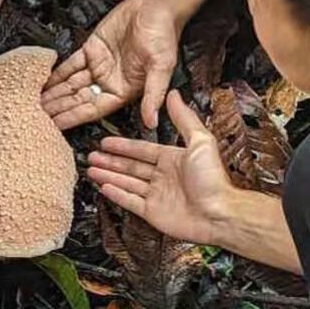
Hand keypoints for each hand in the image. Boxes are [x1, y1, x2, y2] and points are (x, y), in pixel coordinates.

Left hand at [42, 0, 182, 128]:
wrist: (157, 7)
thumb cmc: (164, 36)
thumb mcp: (161, 68)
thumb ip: (153, 95)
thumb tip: (152, 122)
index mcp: (124, 90)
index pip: (93, 109)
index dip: (74, 117)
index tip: (56, 126)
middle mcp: (110, 81)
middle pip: (78, 99)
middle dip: (58, 108)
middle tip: (35, 116)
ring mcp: (100, 65)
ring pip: (72, 83)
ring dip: (54, 92)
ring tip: (34, 102)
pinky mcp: (92, 48)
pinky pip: (71, 63)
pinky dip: (57, 72)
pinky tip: (44, 80)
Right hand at [86, 91, 240, 245]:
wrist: (218, 213)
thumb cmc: (213, 179)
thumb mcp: (200, 140)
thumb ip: (183, 118)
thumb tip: (174, 95)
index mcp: (173, 159)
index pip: (142, 149)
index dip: (123, 145)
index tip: (107, 142)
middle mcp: (164, 176)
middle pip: (131, 166)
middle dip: (111, 160)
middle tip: (93, 156)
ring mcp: (157, 195)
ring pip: (127, 182)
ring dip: (109, 175)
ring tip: (92, 170)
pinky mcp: (153, 213)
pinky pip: (130, 201)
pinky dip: (116, 194)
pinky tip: (104, 187)